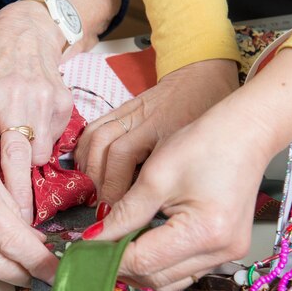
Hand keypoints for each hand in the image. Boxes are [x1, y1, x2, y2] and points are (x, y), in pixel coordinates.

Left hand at [0, 1, 73, 222]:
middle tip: (19, 225)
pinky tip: (34, 126)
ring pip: (39, 155)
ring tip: (20, 149)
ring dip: (28, 163)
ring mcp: (42, 101)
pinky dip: (43, 143)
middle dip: (18, 196)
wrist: (25, 33)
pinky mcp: (63, 103)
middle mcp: (14, 99)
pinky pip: (54, 141)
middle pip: (16, 158)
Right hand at [75, 59, 238, 205]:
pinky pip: (92, 129)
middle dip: (97, 180)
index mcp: (163, 124)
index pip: (123, 154)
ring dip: (87, 167)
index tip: (114, 214)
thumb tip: (147, 206)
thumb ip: (172, 169)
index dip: (113, 187)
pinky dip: (84, 151)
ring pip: (94, 136)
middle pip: (103, 145)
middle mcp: (140, 115)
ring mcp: (127, 110)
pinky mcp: (119, 108)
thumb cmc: (207, 113)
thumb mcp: (197, 144)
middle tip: (100, 207)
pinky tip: (87, 171)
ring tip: (90, 192)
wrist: (202, 76)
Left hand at [82, 103, 272, 290]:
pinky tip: (140, 245)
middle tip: (94, 249)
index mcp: (204, 232)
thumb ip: (124, 213)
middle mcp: (221, 252)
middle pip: (156, 279)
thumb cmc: (202, 145)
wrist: (246, 132)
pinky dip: (158, 263)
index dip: (108, 256)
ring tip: (114, 248)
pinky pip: (184, 271)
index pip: (143, 260)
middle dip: (121, 267)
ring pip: (169, 281)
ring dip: (139, 269)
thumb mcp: (155, 176)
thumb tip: (94, 238)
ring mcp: (227, 254)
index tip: (83, 248)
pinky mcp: (227, 250)